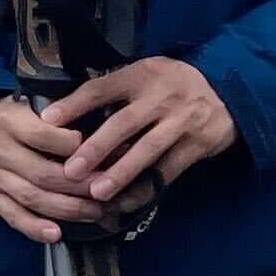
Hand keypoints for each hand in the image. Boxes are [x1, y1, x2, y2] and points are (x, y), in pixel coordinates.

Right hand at [0, 92, 108, 243]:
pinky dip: (34, 228)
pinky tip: (56, 234)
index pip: (42, 135)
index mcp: (7, 121)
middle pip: (42, 173)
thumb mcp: (30, 101)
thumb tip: (100, 131)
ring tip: (94, 212)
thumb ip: (59, 114)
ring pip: (32, 197)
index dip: (73, 146)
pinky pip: (13, 217)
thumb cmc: (14, 115)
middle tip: (105, 189)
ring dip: (67, 208)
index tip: (98, 151)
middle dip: (79, 185)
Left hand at [47, 57, 235, 210]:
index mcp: (142, 75)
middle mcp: (161, 96)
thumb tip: (67, 109)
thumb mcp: (145, 74)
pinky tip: (126, 202)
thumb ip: (114, 87)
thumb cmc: (172, 85)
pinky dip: (147, 188)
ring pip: (147, 150)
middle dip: (96, 148)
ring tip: (98, 192)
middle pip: (124, 123)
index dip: (74, 104)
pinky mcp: (197, 144)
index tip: (47, 120)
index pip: (102, 88)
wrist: (228, 91)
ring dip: (121, 173)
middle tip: (71, 170)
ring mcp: (181, 121)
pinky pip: (168, 171)